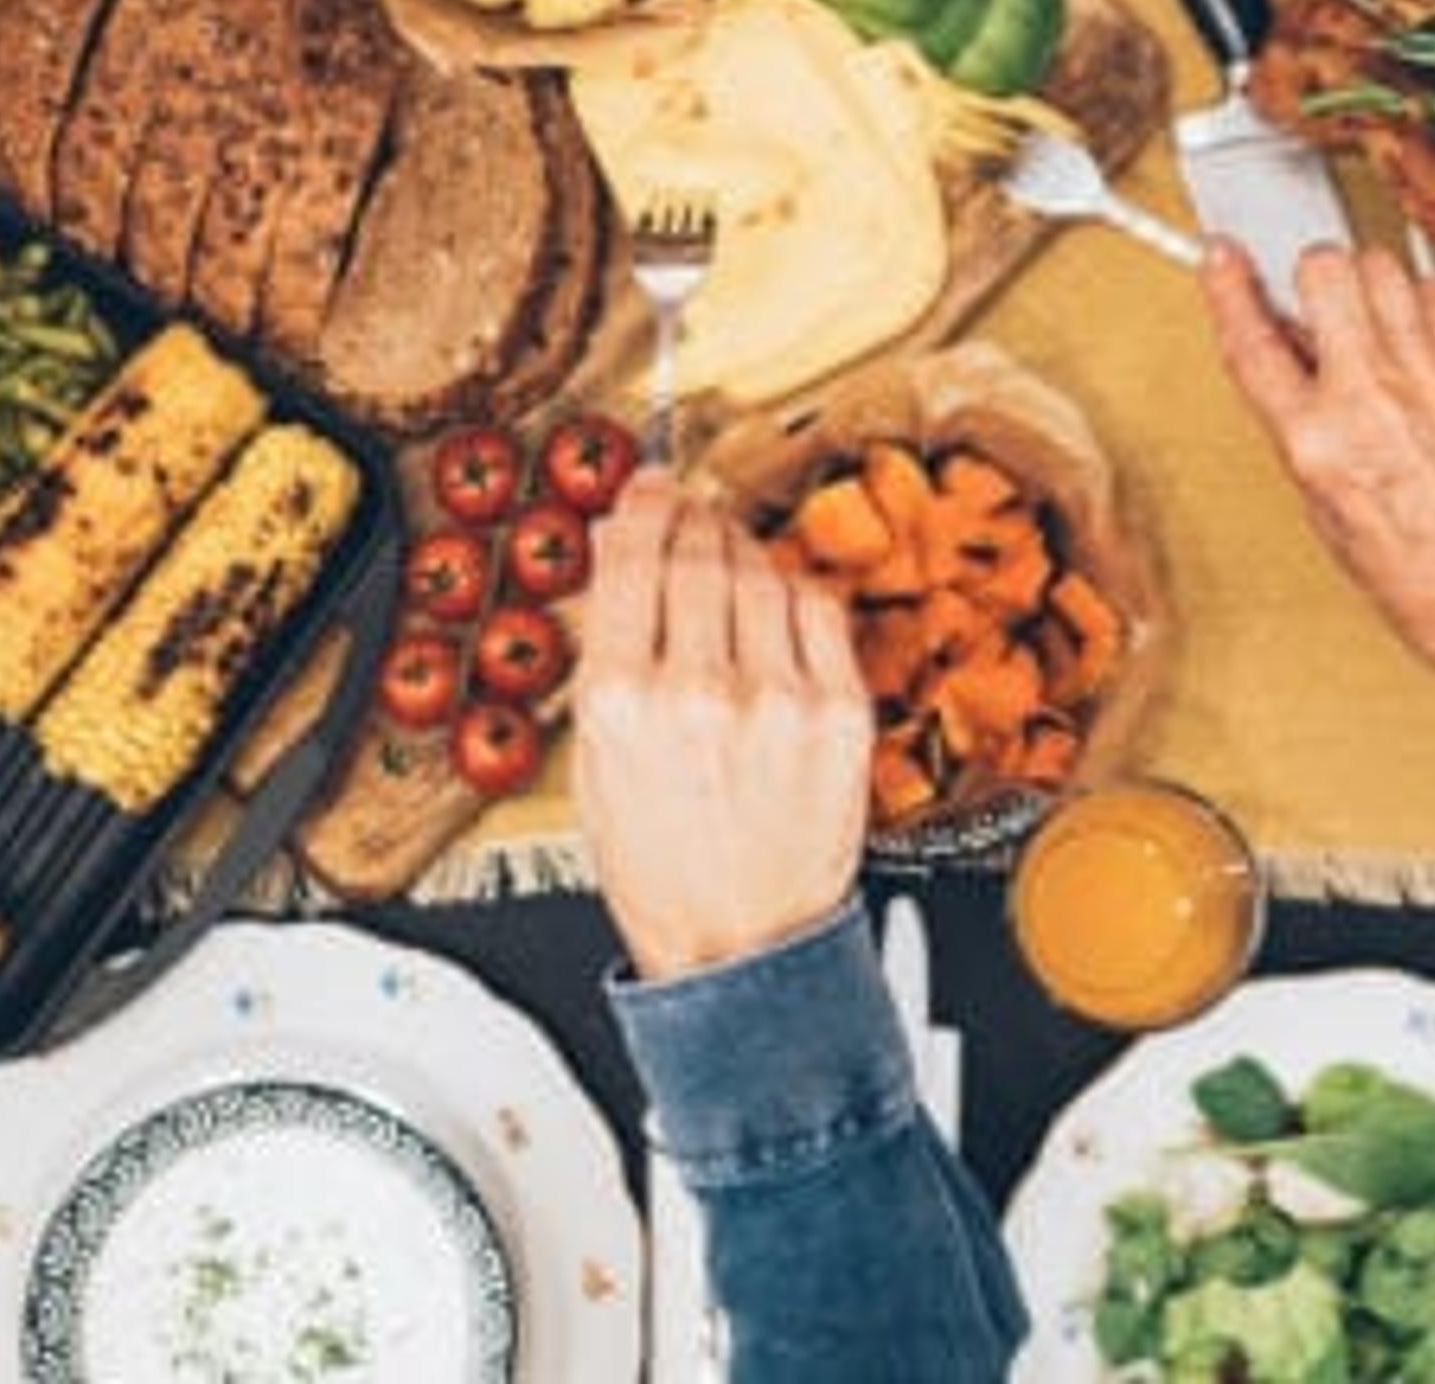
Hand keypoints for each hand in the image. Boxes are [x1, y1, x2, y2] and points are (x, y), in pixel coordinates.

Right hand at [572, 470, 874, 981]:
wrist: (743, 944)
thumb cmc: (666, 869)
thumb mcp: (595, 765)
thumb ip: (608, 659)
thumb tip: (624, 566)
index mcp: (623, 702)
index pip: (632, 557)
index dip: (641, 506)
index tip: (646, 490)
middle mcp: (701, 691)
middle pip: (697, 550)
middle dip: (688, 514)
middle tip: (685, 507)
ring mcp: (779, 697)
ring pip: (759, 568)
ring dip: (738, 544)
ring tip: (726, 550)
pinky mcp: (840, 710)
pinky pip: (817, 607)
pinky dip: (791, 587)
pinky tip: (774, 597)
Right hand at [1199, 242, 1434, 734]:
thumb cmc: (1419, 570)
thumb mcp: (1322, 505)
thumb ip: (1300, 420)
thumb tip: (1287, 357)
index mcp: (1316, 442)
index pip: (1250, 339)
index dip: (1227, 287)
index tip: (1223, 257)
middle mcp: (1371, 397)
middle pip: (1325, 270)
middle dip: (1317, 277)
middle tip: (1323, 303)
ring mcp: (1432, 372)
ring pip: (1384, 267)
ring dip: (1372, 287)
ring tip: (1379, 328)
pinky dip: (1427, 309)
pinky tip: (1426, 347)